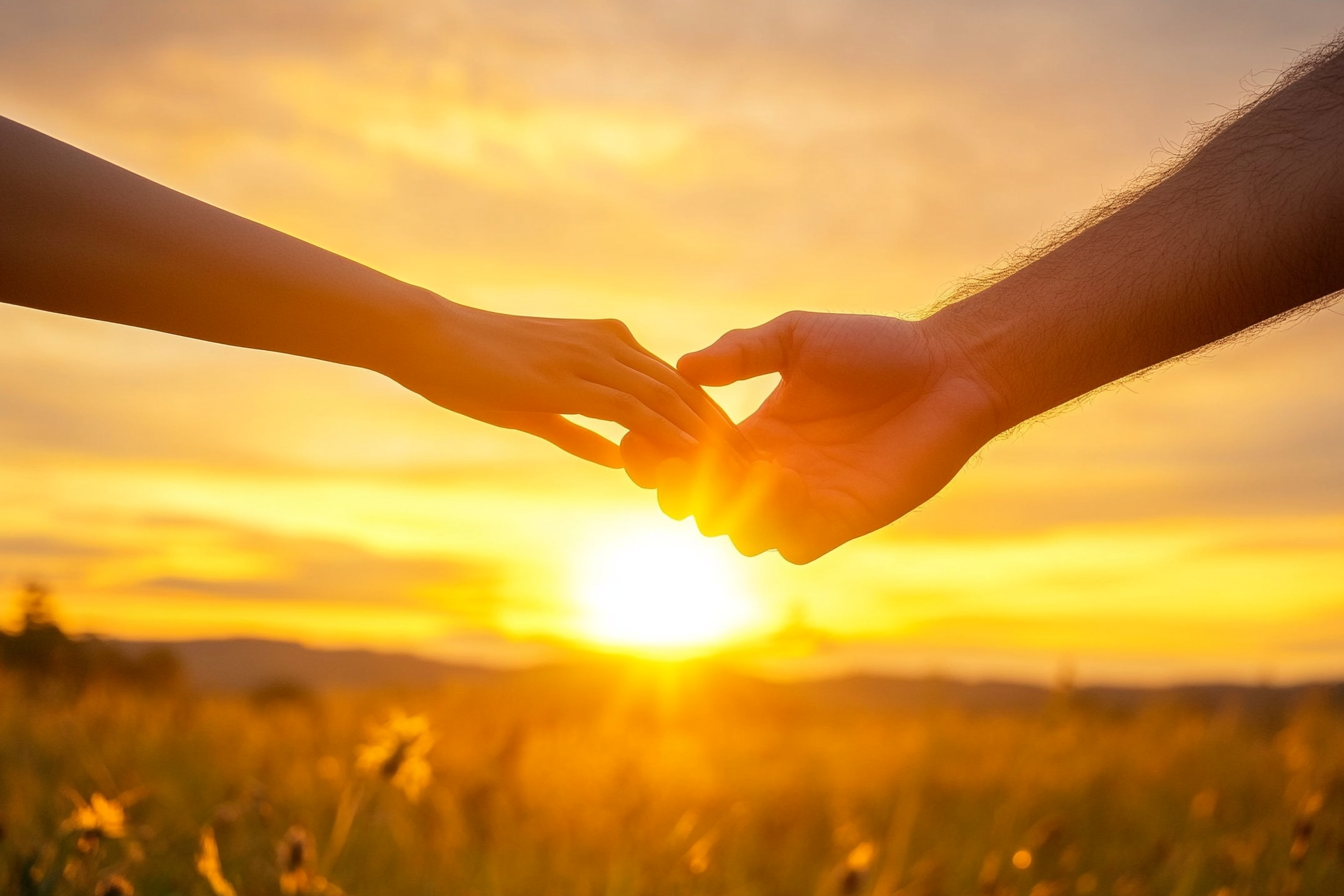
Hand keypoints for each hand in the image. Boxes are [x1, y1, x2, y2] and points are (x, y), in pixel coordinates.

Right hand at [394, 300, 739, 467]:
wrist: (429, 338)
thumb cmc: (472, 370)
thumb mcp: (535, 406)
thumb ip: (580, 432)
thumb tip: (619, 460)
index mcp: (605, 342)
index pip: (671, 381)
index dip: (703, 418)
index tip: (730, 454)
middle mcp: (608, 344)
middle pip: (681, 389)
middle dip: (717, 430)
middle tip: (751, 469)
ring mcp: (590, 358)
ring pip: (665, 400)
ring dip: (701, 439)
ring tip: (733, 473)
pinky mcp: (570, 379)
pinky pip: (633, 410)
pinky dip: (665, 437)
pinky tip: (690, 463)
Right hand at [622, 311, 1004, 561]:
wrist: (947, 368)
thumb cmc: (876, 348)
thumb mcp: (797, 338)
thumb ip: (741, 352)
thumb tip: (682, 368)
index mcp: (756, 436)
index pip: (688, 463)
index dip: (659, 457)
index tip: (640, 438)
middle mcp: (773, 475)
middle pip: (704, 508)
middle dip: (682, 490)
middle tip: (677, 462)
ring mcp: (808, 502)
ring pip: (743, 535)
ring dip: (728, 508)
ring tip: (734, 467)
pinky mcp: (844, 519)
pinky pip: (794, 541)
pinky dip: (777, 518)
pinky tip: (782, 476)